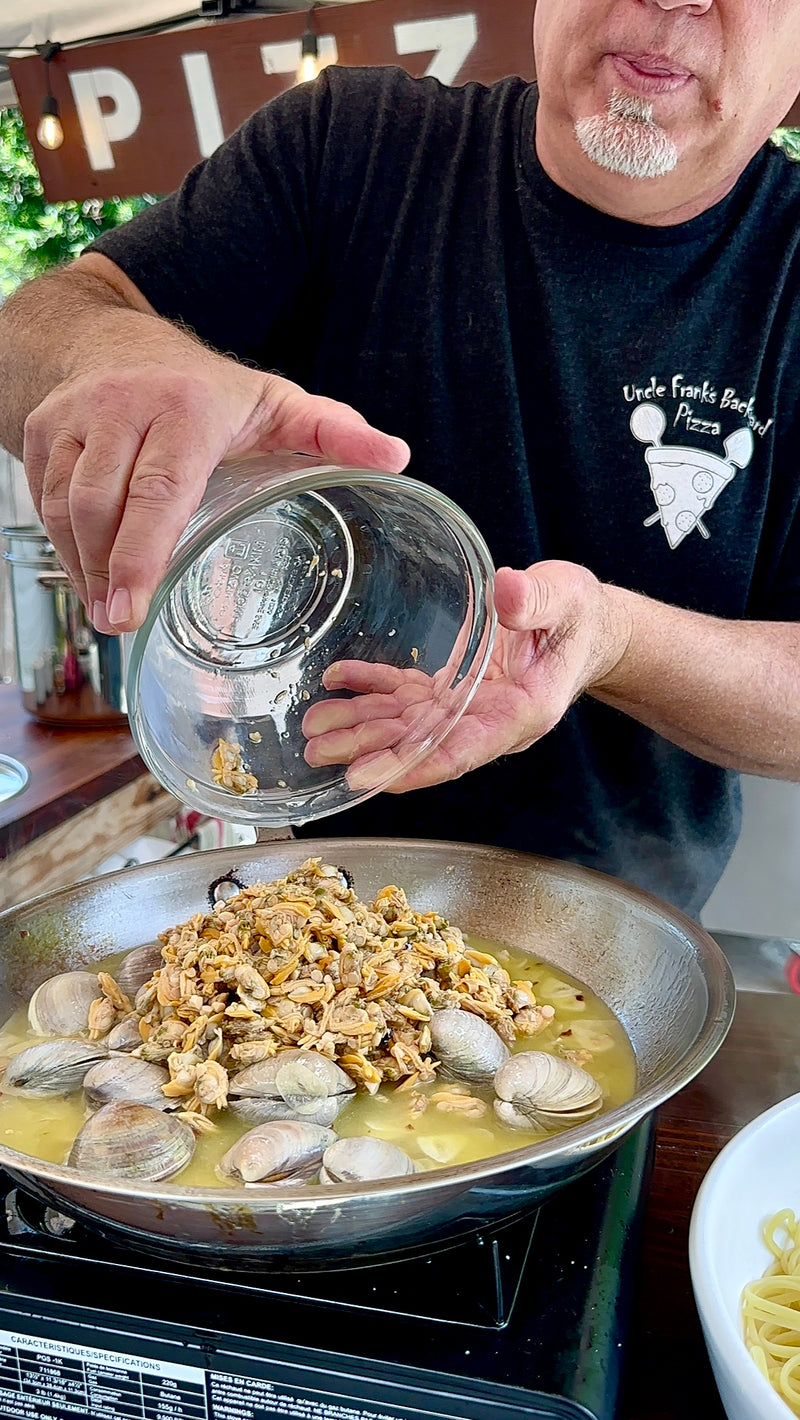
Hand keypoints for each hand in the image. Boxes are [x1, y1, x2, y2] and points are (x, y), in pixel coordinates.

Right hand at [24, 353, 408, 632]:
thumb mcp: (278, 404)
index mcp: (188, 407)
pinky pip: (42, 500)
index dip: (143, 553)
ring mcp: (75, 417)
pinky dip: (64, 545)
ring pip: (65, 507)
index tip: (132, 608)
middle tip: (121, 626)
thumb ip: (334, 433)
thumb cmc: (209, 388)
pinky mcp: (42, 431)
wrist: (115, 338)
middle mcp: (124, 406)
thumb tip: (398, 458)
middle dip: (108, 576)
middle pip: (102, 506)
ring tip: (110, 610)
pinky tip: (90, 574)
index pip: (159, 490)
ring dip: (85, 568)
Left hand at [302, 561, 631, 792]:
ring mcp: (466, 708)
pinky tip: (336, 682)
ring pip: (405, 725)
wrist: (583, 626)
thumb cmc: (579, 617)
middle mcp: (488, 720)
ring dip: (359, 728)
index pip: (466, 749)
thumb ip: (535, 601)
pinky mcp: (450, 689)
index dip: (422, 765)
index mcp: (522, 712)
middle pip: (424, 745)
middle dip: (373, 753)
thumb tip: (505, 590)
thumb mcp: (566, 600)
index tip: (380, 779)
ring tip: (313, 729)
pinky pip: (404, 694)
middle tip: (323, 755)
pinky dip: (370, 688)